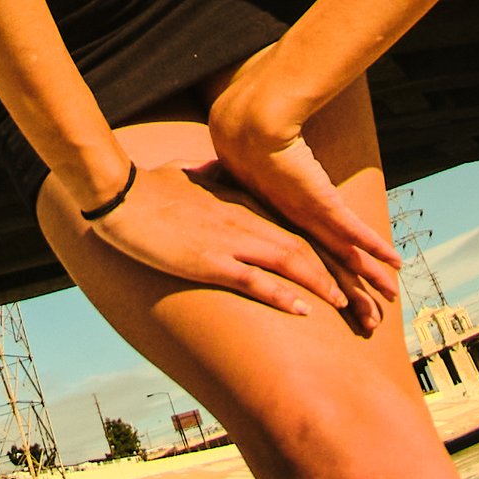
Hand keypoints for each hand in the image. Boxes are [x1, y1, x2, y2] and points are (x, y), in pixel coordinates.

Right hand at [85, 161, 356, 316]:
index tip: (345, 266)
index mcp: (241, 206)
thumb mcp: (189, 177)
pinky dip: (282, 295)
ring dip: (320, 284)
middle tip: (359, 291)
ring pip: (288, 262)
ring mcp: (228, 241)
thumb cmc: (149, 187)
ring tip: (346, 303)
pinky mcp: (210, 261)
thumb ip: (208, 177)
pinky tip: (303, 309)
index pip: (293, 228)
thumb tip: (210, 169)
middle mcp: (244, 222)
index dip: (323, 249)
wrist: (119, 193)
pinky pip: (255, 280)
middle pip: (302, 247)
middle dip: (336, 271)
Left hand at [208, 58, 401, 335]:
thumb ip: (256, 177)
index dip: (330, 283)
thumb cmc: (242, 142)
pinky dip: (375, 246)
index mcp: (285, 220)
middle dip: (355, 297)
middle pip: (334, 269)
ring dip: (371, 277)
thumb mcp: (252, 167)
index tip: (343, 305)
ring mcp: (313, 216)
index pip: (314, 259)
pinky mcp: (323, 202)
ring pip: (348, 255)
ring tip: (391, 299)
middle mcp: (301, 225)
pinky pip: (355, 229)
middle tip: (372, 324)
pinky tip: (394, 262)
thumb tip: (245, 173)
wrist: (245, 128)